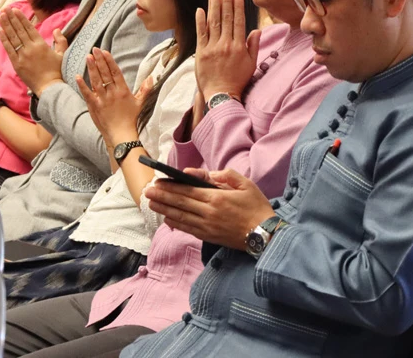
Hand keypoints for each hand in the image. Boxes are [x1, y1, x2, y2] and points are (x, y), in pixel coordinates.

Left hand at [0, 9, 67, 95]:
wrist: (50, 88)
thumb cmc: (57, 72)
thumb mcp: (62, 54)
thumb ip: (60, 40)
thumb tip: (56, 29)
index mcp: (41, 44)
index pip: (29, 28)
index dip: (21, 18)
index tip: (15, 10)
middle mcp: (31, 48)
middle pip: (19, 30)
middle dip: (11, 18)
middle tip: (5, 9)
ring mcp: (23, 56)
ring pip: (12, 38)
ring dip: (6, 26)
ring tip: (1, 16)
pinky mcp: (17, 64)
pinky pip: (9, 50)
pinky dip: (4, 40)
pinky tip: (0, 31)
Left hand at [76, 49, 152, 147]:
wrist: (122, 135)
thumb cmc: (131, 119)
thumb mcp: (140, 103)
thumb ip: (145, 89)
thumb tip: (151, 77)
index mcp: (123, 91)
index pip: (115, 72)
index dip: (109, 61)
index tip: (104, 52)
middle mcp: (112, 93)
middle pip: (105, 74)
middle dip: (99, 60)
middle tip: (94, 49)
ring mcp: (102, 100)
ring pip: (96, 81)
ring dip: (92, 68)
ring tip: (88, 57)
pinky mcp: (94, 107)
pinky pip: (87, 94)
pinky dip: (82, 85)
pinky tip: (78, 76)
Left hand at [145, 168, 274, 250]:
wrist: (266, 235)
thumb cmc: (257, 207)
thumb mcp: (244, 183)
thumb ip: (223, 175)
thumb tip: (201, 174)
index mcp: (216, 197)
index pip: (187, 190)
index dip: (170, 187)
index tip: (158, 182)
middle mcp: (208, 213)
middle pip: (180, 203)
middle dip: (162, 197)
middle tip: (147, 192)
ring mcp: (207, 226)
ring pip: (180, 217)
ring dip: (164, 209)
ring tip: (151, 203)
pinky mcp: (209, 237)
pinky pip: (188, 229)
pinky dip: (175, 223)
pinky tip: (166, 218)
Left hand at [194, 0, 259, 103]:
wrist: (221, 95)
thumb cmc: (238, 80)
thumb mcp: (251, 64)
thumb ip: (253, 46)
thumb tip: (256, 30)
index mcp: (239, 46)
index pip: (238, 21)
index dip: (237, 6)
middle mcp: (226, 45)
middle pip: (226, 18)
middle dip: (225, 0)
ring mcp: (213, 48)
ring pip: (213, 23)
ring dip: (213, 6)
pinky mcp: (201, 53)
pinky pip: (201, 34)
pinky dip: (200, 21)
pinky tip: (200, 10)